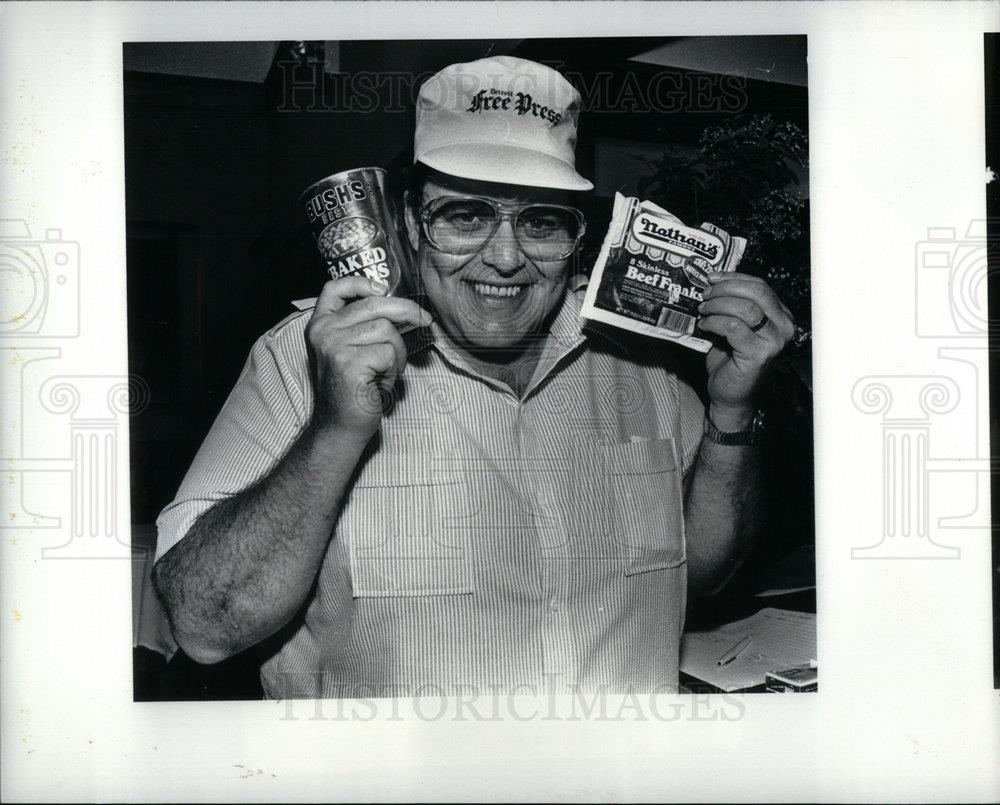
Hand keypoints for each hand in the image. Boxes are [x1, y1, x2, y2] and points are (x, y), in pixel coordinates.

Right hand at [305, 276, 432, 437]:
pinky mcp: (350, 363)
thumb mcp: (350, 351)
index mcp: (320, 324)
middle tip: (425, 321)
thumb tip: (403, 307)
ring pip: (386, 330)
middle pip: (374, 305)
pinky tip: (381, 383)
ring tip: (386, 372)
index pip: (335, 288)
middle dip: (407, 311)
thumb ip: (362, 326)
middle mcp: (323, 331)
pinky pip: (389, 353)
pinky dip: (394, 369)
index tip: (383, 291)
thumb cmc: (353, 389)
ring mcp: (334, 346)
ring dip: (397, 353)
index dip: (362, 283)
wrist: (340, 426)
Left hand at [696, 272, 794, 429]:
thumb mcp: (735, 327)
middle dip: (726, 289)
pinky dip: (715, 322)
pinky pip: (733, 327)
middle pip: (756, 293)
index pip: (761, 286)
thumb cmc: (731, 361)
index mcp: (781, 317)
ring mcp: (774, 342)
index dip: (734, 278)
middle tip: (705, 294)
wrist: (731, 396)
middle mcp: (783, 328)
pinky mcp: (759, 355)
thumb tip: (713, 283)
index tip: (713, 278)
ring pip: (744, 308)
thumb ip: (733, 306)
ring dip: (717, 305)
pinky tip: (705, 326)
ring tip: (703, 310)